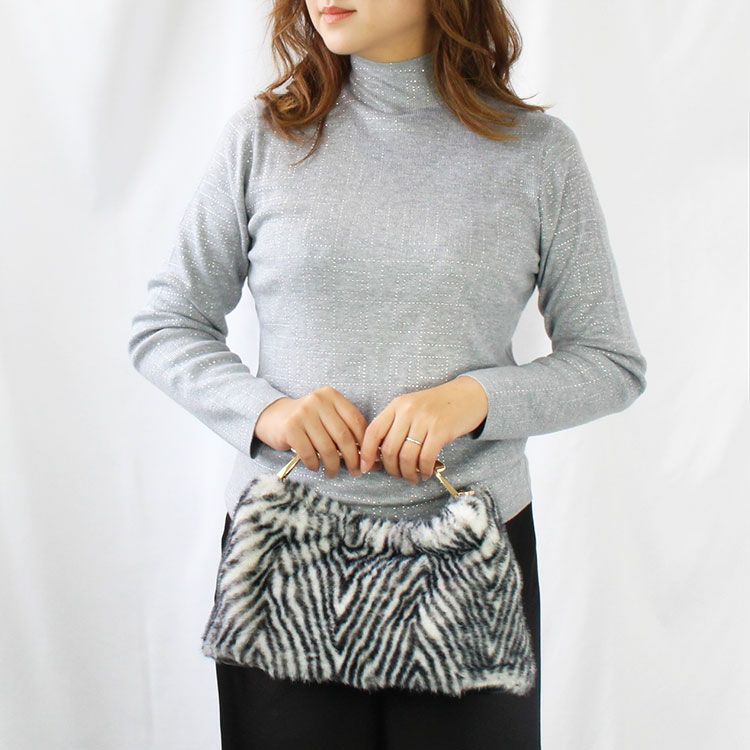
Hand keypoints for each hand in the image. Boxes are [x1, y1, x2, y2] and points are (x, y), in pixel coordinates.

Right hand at [253, 386, 371, 478]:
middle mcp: (318, 401)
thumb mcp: (327, 416)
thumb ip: (345, 428)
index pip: (356, 421)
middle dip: (352, 458)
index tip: (367, 459)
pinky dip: (315, 464)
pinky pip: (309, 453)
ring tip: (333, 472)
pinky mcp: (291, 427)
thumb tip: (369, 455)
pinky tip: (315, 467)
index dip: (364, 443)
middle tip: (355, 472)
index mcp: (332, 396)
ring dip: (333, 465)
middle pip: (343, 436)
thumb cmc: (307, 422)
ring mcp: (303, 413)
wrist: (273, 418)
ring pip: (327, 447)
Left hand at [358, 376, 488, 484]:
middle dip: (391, 469)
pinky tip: (426, 473)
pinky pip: (425, 458)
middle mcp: (408, 410)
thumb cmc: (437, 406)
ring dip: (408, 473)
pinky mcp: (441, 430)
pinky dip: (424, 470)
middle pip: (389, 449)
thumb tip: (379, 455)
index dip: (366, 453)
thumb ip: (395, 425)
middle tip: (398, 475)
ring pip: (406, 456)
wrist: (468, 395)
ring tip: (412, 477)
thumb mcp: (412, 408)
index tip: (365, 468)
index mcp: (397, 405)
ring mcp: (425, 420)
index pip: (373, 431)